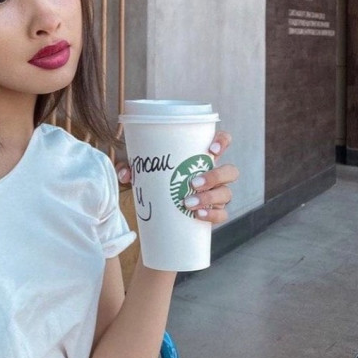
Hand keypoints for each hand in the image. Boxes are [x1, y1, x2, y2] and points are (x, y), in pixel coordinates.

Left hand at [116, 130, 237, 224]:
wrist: (155, 212)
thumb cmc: (154, 181)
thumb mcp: (142, 171)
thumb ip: (131, 168)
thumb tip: (126, 173)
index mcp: (201, 158)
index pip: (222, 142)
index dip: (223, 141)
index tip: (212, 149)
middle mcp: (214, 175)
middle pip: (230, 171)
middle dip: (215, 176)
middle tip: (192, 183)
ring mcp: (216, 195)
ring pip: (226, 193)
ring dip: (209, 197)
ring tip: (187, 203)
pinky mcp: (213, 213)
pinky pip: (222, 214)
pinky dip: (212, 215)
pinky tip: (197, 215)